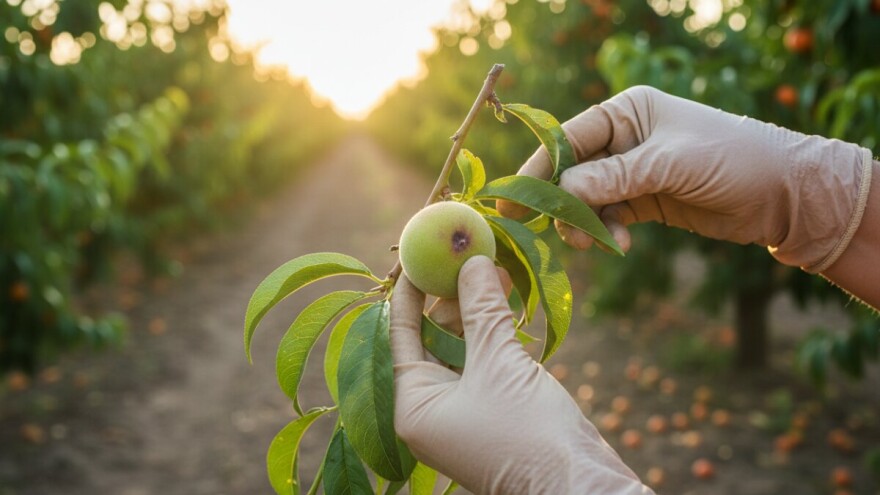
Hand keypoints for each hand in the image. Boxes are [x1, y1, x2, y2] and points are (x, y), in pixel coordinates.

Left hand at [389, 256, 649, 493]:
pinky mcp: (491, 411)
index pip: (400, 336)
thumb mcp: (499, 362)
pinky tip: (507, 301)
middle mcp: (430, 410)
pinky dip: (493, 333)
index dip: (410, 292)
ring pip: (460, 349)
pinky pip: (483, 363)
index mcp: (413, 406)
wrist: (578, 485)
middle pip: (430, 340)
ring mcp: (461, 412)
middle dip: (450, 298)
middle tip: (464, 256)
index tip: (419, 255)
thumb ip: (482, 309)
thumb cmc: (527, 431)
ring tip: (494, 270)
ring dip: (477, 311)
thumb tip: (471, 260)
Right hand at [498, 86, 872, 272]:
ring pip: (587, 198)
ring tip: (595, 243)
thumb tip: (563, 193)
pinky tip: (620, 244)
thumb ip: (614, 178)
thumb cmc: (732, 159)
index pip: (569, 138)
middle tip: (542, 229)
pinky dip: (605, 232)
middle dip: (560, 201)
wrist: (785, 194)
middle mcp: (624, 138)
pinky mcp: (644, 200)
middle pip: (572, 170)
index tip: (515, 197)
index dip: (541, 167)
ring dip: (585, 223)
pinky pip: (607, 216)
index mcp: (627, 111)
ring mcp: (633, 170)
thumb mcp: (670, 164)